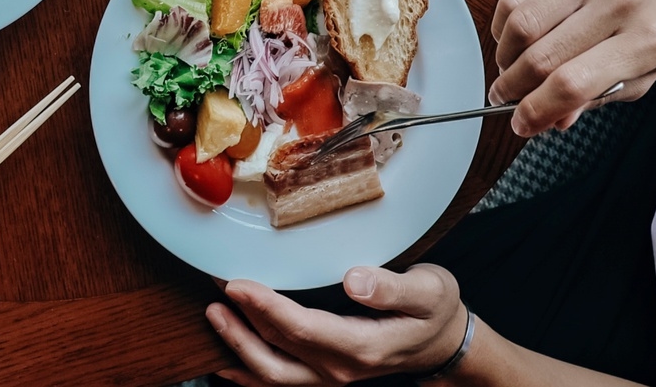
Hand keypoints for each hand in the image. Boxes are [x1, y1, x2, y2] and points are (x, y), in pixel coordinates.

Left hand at [207, 265, 467, 385]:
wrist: (444, 343)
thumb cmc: (435, 311)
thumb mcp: (430, 290)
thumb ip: (392, 287)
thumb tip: (356, 279)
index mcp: (364, 347)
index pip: (303, 329)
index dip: (265, 308)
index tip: (237, 284)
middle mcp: (341, 369)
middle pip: (279, 351)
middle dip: (241, 322)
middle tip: (215, 290)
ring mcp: (329, 377)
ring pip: (272, 373)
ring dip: (238, 346)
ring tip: (212, 316)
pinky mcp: (321, 375)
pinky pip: (277, 380)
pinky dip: (246, 372)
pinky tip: (223, 359)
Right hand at [488, 0, 655, 136]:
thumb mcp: (652, 63)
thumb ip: (604, 92)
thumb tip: (555, 118)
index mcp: (646, 39)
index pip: (573, 84)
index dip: (536, 110)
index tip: (521, 123)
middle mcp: (617, 3)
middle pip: (540, 57)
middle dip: (513, 88)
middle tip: (507, 97)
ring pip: (520, 26)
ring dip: (504, 56)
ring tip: (510, 66)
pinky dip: (502, 26)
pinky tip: (512, 37)